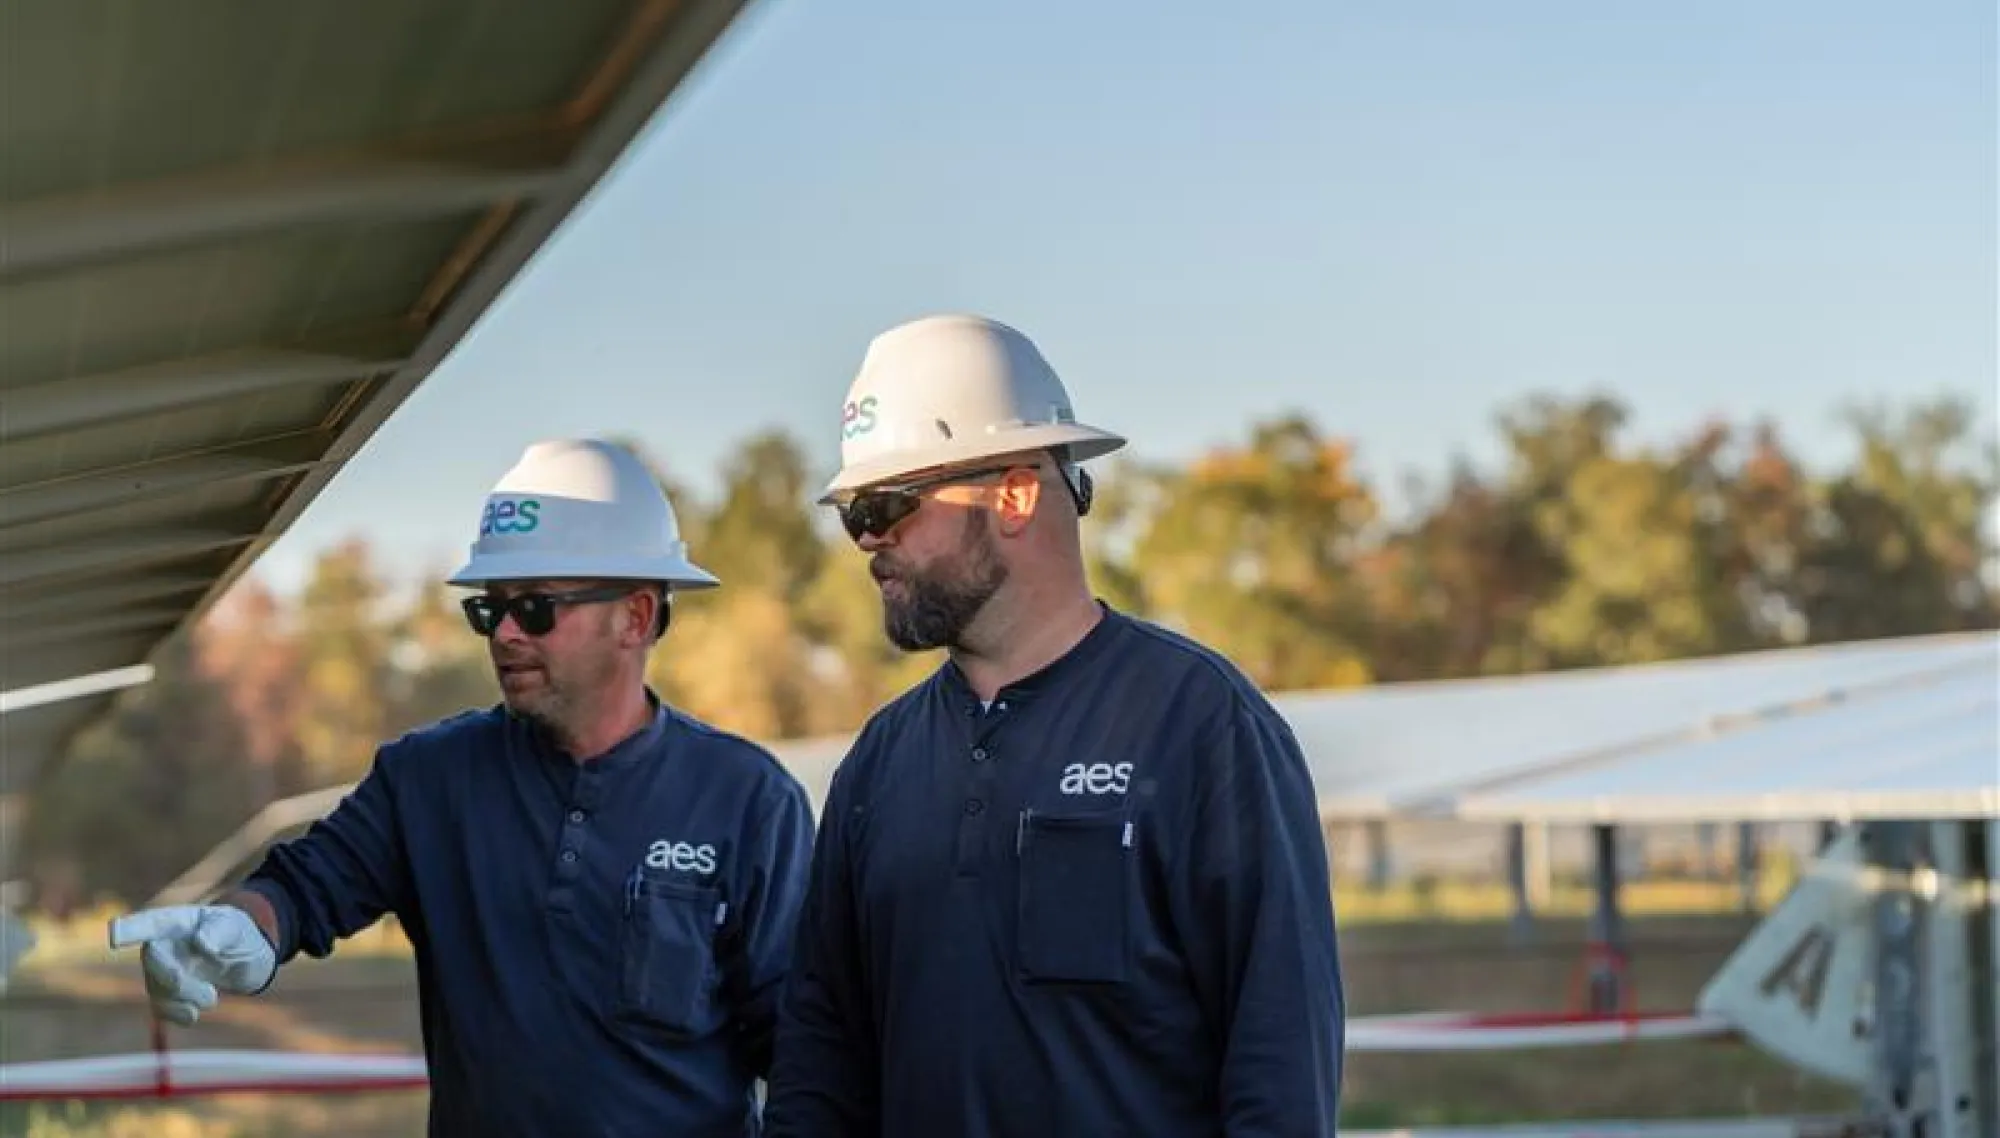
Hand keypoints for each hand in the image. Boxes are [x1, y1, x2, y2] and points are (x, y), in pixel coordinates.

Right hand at [107, 904, 275, 1024]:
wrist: (245, 962)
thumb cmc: (236, 935)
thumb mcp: (236, 927)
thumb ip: (220, 931)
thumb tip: (201, 942)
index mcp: (176, 921)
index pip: (149, 922)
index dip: (130, 928)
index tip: (114, 933)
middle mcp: (161, 945)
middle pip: (153, 962)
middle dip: (176, 980)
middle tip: (209, 994)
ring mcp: (159, 970)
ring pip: (158, 990)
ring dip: (186, 1000)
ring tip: (212, 997)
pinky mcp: (165, 994)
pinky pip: (161, 1009)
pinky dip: (180, 1015)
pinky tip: (194, 1014)